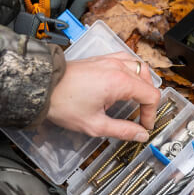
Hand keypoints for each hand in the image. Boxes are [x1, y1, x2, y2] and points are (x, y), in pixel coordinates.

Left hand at [46, 52, 160, 140]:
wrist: (42, 87)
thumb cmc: (64, 104)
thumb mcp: (95, 125)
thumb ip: (122, 130)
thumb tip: (140, 135)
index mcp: (120, 82)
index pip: (151, 96)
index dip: (151, 113)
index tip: (144, 126)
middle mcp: (117, 67)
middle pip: (148, 80)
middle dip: (148, 100)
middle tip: (141, 116)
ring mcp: (109, 60)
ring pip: (140, 67)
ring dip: (143, 84)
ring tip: (137, 100)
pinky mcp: (100, 59)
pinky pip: (126, 60)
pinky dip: (132, 72)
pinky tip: (125, 83)